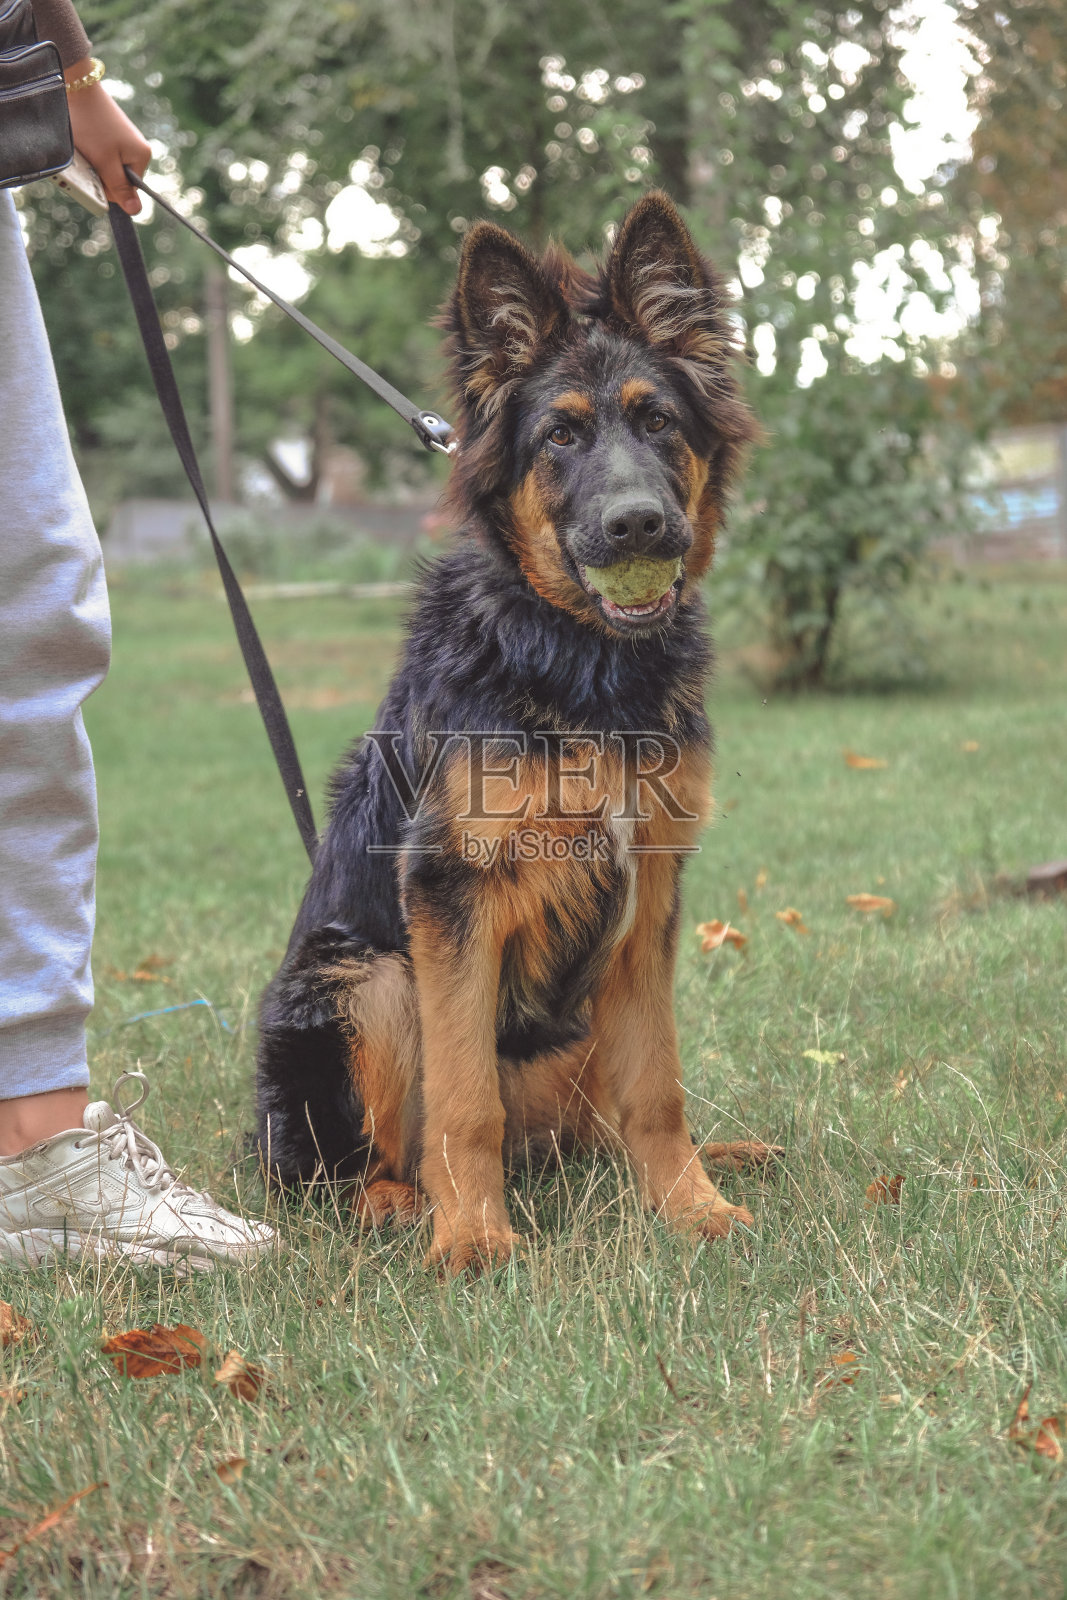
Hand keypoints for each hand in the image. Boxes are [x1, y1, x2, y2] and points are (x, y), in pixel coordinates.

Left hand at [64, 62, 150, 213]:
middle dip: (102, 174)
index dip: (108, 188)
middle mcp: (139, 149)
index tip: (94, 172)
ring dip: (96, 163)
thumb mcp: (104, 162)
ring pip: (111, 166)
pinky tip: (86, 139)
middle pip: (120, 179)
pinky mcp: (115, 133)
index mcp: (142, 157)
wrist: (77, 86)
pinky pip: (106, 153)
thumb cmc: (91, 126)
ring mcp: (127, 140)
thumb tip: (136, 211)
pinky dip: (94, 152)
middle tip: (88, 158)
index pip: (127, 191)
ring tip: (86, 146)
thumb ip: (119, 188)